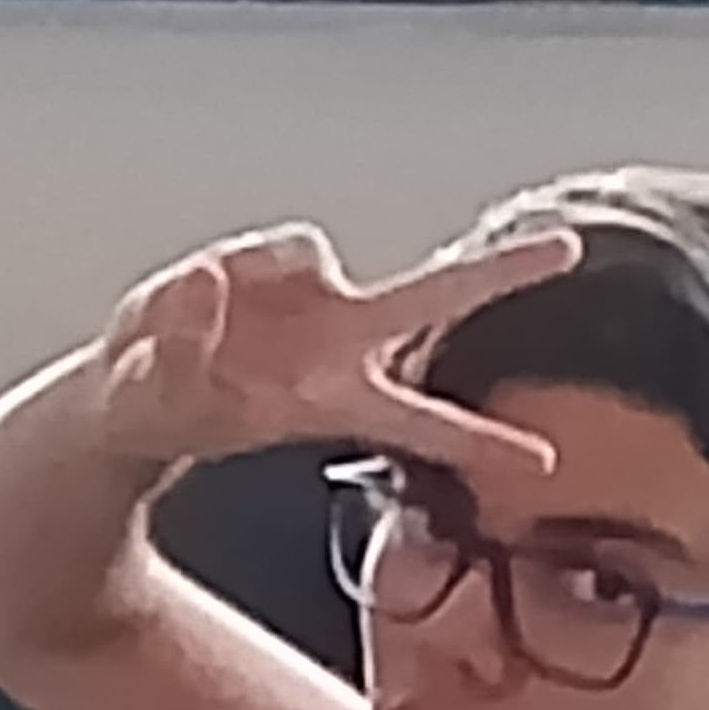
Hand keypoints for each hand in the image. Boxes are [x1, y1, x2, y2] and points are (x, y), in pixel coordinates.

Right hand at [90, 219, 584, 487]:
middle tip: (568, 248)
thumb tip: (203, 288)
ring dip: (255, 281)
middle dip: (497, 273)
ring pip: (312, 257)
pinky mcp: (273, 258)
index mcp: (335, 397)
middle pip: (432, 297)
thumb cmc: (170, 411)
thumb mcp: (160, 401)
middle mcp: (340, 340)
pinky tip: (192, 306)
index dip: (482, 438)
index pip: (424, 418)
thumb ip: (176, 353)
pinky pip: (259, 252)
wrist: (140, 391)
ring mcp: (310, 295)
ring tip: (196, 330)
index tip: (548, 461)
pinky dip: (225, 274)